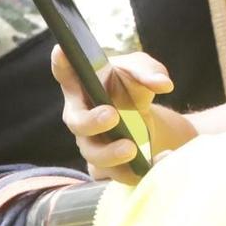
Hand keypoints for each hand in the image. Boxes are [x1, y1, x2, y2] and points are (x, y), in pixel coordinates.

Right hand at [51, 48, 175, 183]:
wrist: (143, 119)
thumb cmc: (131, 87)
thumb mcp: (141, 71)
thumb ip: (149, 72)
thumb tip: (163, 84)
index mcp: (82, 85)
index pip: (65, 73)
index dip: (61, 64)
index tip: (63, 51)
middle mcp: (80, 114)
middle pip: (75, 122)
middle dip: (91, 121)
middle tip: (111, 115)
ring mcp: (90, 142)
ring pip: (92, 154)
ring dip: (110, 154)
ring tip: (131, 149)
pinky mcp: (105, 166)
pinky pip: (114, 175)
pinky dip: (136, 172)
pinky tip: (159, 160)